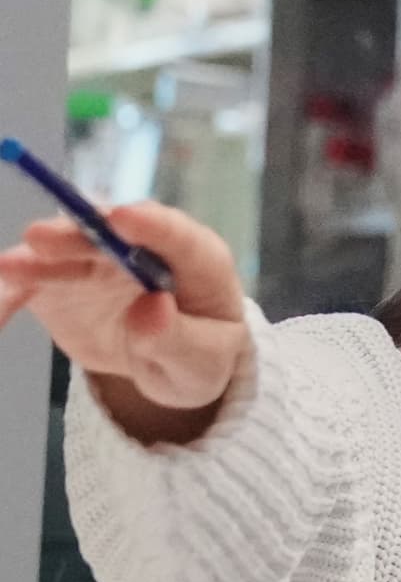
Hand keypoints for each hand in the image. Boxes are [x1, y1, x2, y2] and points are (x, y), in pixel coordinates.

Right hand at [0, 200, 248, 446]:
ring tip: (6, 270)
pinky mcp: (62, 274)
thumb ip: (179, 339)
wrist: (165, 361)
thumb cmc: (197, 355)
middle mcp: (145, 246)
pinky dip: (7, 294)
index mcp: (199, 262)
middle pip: (110, 234)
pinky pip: (30, 281)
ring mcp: (99, 257)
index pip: (179, 237)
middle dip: (75, 234)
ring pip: (64, 249)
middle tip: (38, 239)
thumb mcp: (200, 363)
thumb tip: (153, 308)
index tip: (122, 217)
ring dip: (33, 259)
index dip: (150, 224)